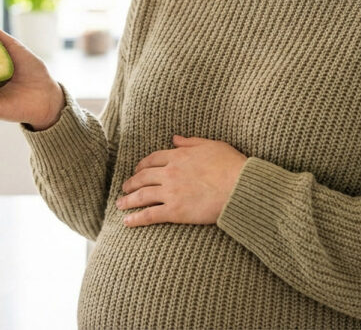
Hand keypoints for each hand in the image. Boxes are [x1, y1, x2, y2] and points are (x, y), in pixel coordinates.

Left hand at [117, 135, 247, 226]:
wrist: (240, 187)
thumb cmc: (232, 165)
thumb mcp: (212, 145)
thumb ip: (191, 142)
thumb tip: (175, 138)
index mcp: (178, 156)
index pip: (152, 159)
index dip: (141, 166)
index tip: (137, 171)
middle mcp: (170, 173)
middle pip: (143, 177)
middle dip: (131, 183)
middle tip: (125, 188)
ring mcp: (170, 192)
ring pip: (142, 196)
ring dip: (128, 200)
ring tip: (120, 204)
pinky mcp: (175, 211)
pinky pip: (150, 215)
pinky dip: (136, 219)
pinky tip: (127, 222)